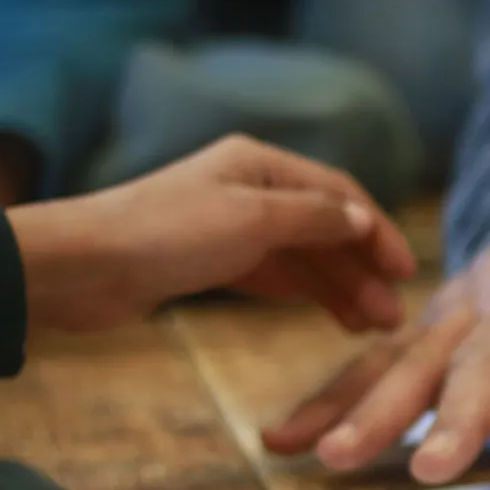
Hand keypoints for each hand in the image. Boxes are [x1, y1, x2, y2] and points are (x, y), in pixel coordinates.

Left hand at [6, 134, 416, 333]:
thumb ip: (312, 220)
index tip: (406, 271)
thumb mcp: (251, 221)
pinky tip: (331, 317)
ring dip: (339, 287)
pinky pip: (275, 275)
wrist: (83, 267)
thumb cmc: (165, 234)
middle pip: (323, 227)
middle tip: (394, 317)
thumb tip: (361, 220)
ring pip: (302, 255)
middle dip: (361, 269)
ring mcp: (230, 225)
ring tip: (371, 327)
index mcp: (260, 163)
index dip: (376, 231)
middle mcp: (249, 188)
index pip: (338, 194)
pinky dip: (305, 293)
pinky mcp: (211, 261)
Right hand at [262, 218, 489, 482]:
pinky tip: (286, 436)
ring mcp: (465, 300)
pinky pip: (375, 353)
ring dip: (371, 405)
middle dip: (452, 414)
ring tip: (331, 457)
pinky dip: (329, 392)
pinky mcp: (431, 315)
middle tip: (428, 469)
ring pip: (414, 354)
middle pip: (482, 357)